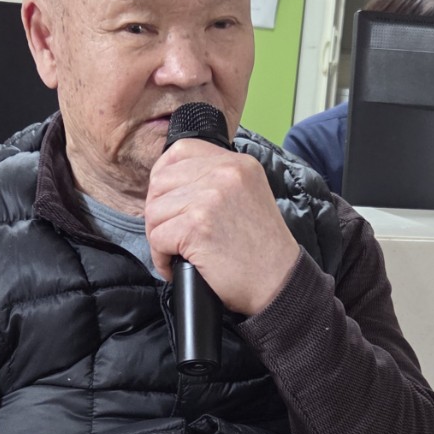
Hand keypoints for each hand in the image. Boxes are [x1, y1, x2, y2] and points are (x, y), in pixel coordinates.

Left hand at [144, 139, 300, 315]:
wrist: (279, 282)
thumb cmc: (261, 249)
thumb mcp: (248, 196)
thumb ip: (217, 181)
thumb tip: (169, 183)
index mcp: (238, 163)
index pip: (181, 151)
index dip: (163, 176)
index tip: (166, 200)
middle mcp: (225, 173)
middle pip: (161, 181)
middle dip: (159, 212)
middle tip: (171, 235)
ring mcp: (210, 197)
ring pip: (154, 211)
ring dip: (159, 237)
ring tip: (176, 253)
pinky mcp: (197, 226)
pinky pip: (157, 238)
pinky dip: (161, 258)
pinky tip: (176, 265)